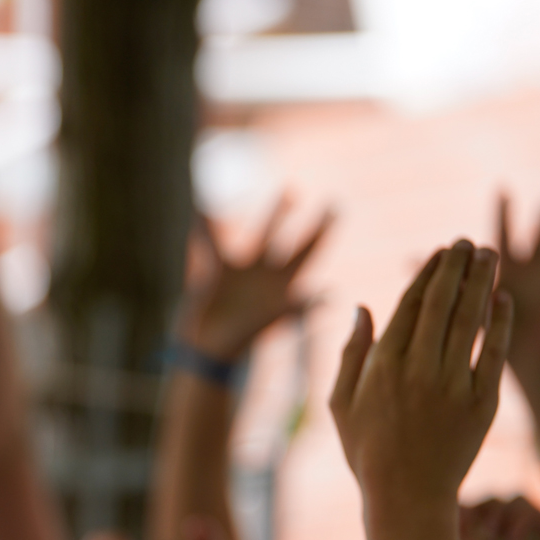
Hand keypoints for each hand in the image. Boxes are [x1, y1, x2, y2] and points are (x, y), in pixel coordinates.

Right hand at [184, 198, 332, 362]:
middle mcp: (267, 274)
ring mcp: (244, 272)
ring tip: (284, 193)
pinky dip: (209, 229)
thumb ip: (298, 306)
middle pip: (284, 238)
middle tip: (300, 191)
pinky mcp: (219, 273)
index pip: (307, 251)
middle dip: (290, 214)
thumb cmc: (243, 337)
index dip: (322, 230)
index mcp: (284, 284)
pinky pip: (215, 244)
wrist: (210, 348)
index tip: (335, 206)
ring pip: (258, 236)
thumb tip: (330, 295)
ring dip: (269, 216)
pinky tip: (203, 211)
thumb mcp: (274, 321)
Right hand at [329, 241, 511, 512]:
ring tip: (491, 256)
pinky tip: (503, 301)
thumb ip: (350, 353)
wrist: (407, 497)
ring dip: (482, 283)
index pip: (410, 304)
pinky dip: (500, 324)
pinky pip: (493, 354)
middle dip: (457, 266)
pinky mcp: (482, 402)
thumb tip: (360, 308)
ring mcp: (452, 385)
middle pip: (442, 303)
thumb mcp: (342, 403)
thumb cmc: (368, 451)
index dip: (428, 272)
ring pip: (470, 320)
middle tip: (469, 242)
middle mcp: (418, 369)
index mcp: (382, 366)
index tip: (441, 251)